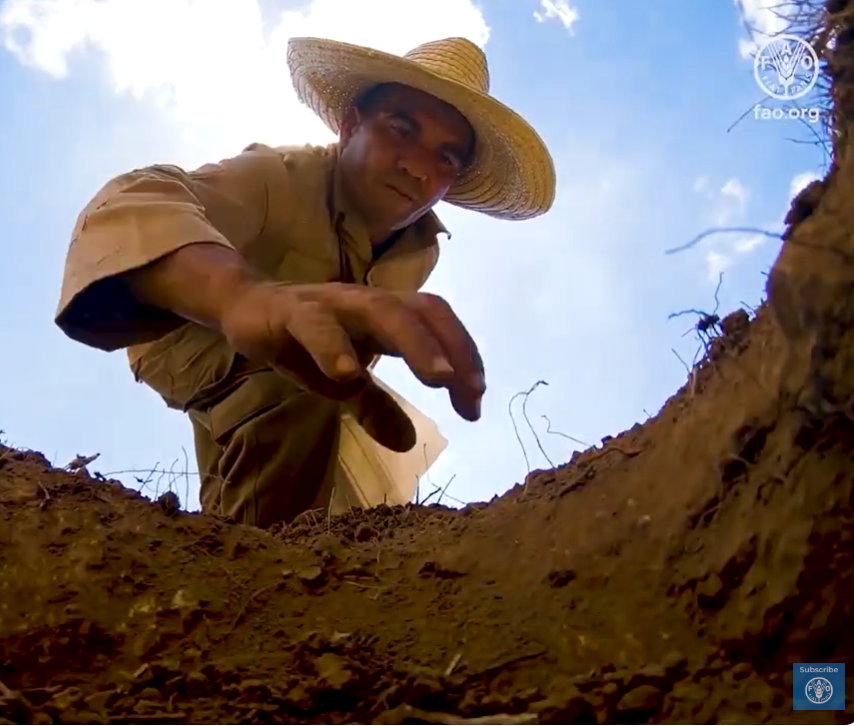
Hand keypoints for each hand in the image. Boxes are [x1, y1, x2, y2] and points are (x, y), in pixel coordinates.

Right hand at [218, 282, 484, 449]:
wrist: (244, 307)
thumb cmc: (304, 341)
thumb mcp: (344, 380)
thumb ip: (376, 406)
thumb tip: (407, 443)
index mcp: (386, 314)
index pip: (437, 323)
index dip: (464, 356)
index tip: (475, 404)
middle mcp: (366, 302)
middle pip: (420, 312)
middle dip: (453, 349)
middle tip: (473, 392)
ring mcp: (331, 304)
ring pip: (381, 311)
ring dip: (415, 343)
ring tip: (438, 379)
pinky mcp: (290, 312)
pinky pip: (316, 325)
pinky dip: (334, 347)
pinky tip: (347, 374)